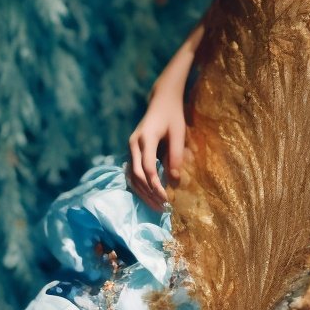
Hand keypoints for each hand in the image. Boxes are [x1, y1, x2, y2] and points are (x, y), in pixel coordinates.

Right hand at [127, 76, 188, 211]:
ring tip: (158, 206)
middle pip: (137, 175)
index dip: (156, 185)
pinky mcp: (132, 152)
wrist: (161, 101)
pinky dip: (140, 187)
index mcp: (145, 138)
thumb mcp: (179, 133)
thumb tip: (175, 180)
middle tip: (163, 208)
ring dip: (143, 193)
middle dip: (149, 194)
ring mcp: (130, 148)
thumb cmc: (173, 116)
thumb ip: (176, 156)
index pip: (148, 168)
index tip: (167, 198)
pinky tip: (150, 197)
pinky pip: (132, 173)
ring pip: (132, 177)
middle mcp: (133, 144)